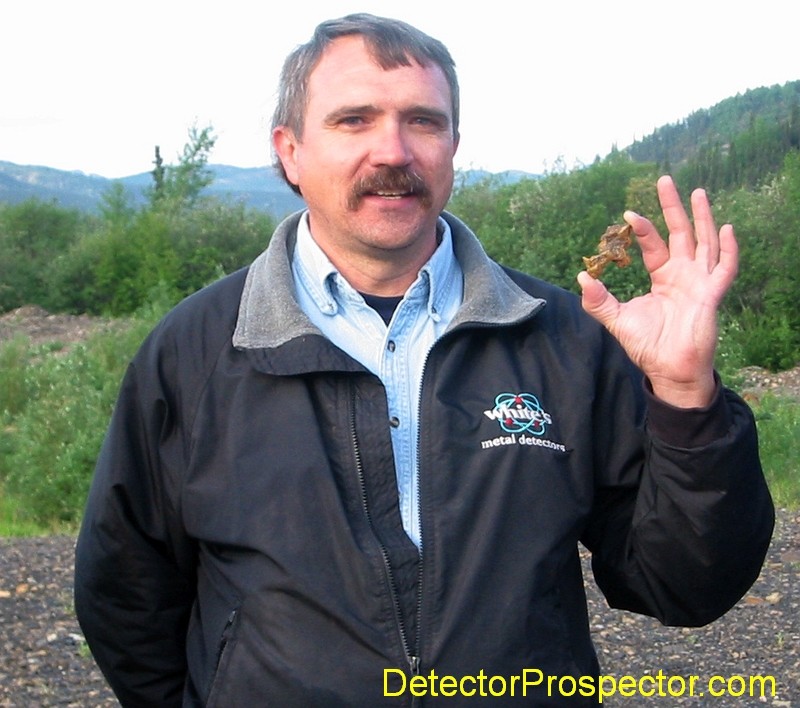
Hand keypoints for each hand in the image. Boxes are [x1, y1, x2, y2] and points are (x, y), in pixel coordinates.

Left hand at [577, 175, 737, 407]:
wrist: (669, 370)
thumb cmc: (648, 346)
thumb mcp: (617, 320)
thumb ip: (599, 301)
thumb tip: (581, 277)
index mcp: (664, 278)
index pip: (654, 245)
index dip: (643, 229)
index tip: (628, 214)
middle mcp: (684, 275)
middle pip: (681, 233)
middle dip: (673, 207)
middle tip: (664, 179)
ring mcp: (700, 283)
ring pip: (705, 242)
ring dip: (703, 218)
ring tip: (698, 192)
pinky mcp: (712, 295)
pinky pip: (724, 269)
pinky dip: (728, 249)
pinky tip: (727, 228)